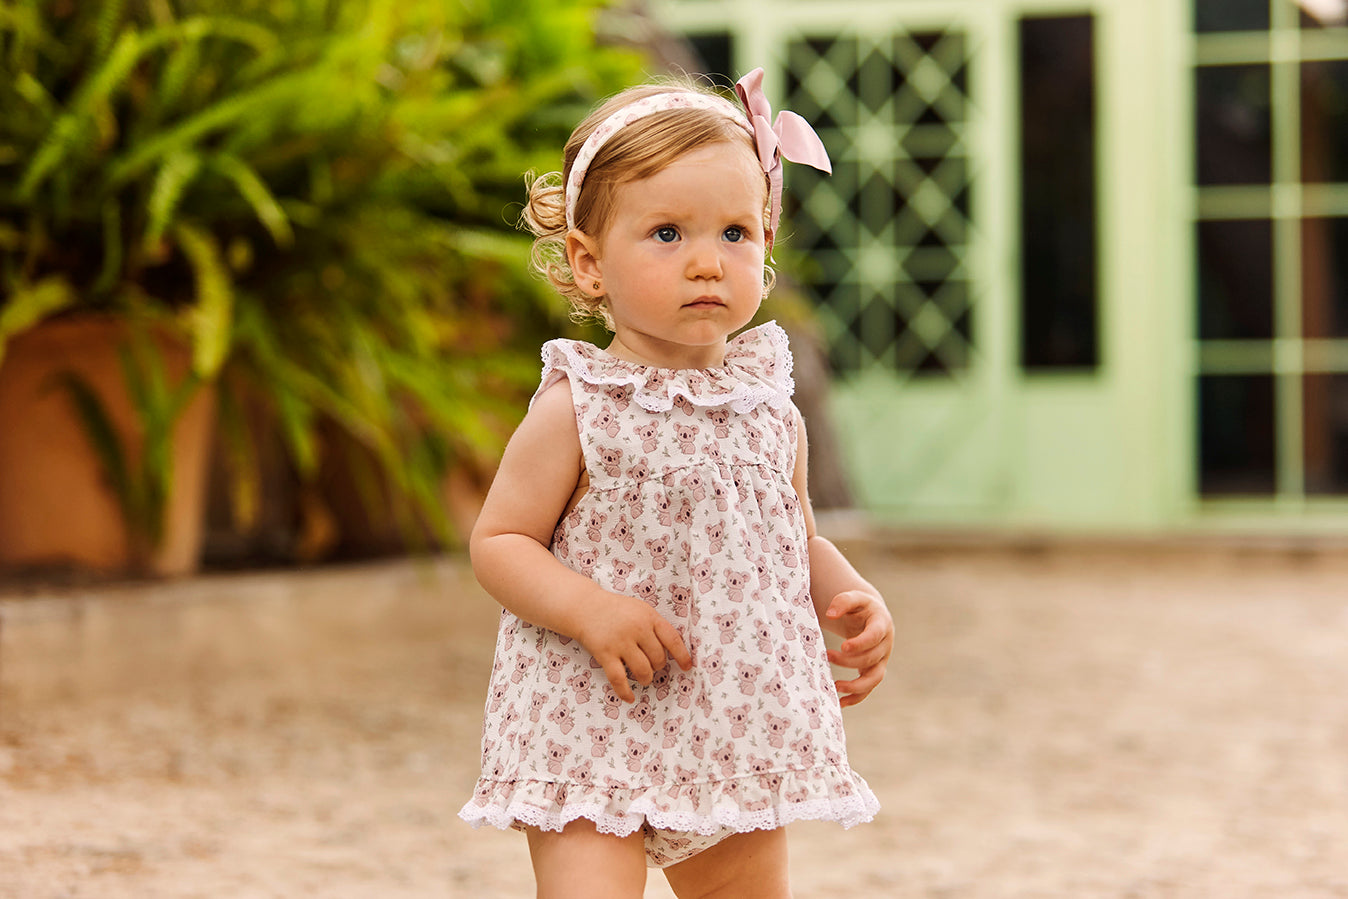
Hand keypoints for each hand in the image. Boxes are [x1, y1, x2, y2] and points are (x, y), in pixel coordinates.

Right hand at [576, 591, 692, 702]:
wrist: (586, 607)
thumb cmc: (617, 610)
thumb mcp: (640, 610)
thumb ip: (655, 626)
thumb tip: (673, 651)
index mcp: (649, 617)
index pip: (672, 639)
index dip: (682, 656)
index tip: (687, 667)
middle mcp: (637, 629)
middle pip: (657, 658)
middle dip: (658, 666)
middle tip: (653, 666)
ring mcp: (620, 642)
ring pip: (643, 671)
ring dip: (646, 678)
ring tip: (644, 677)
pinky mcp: (605, 653)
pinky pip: (618, 679)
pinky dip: (625, 691)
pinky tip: (629, 698)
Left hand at [822, 589, 893, 706]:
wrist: (870, 616)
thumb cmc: (859, 606)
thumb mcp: (853, 598)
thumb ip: (842, 601)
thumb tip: (829, 614)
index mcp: (882, 623)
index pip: (875, 636)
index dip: (861, 643)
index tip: (843, 647)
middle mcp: (885, 644)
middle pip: (870, 658)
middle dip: (848, 661)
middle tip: (827, 655)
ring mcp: (881, 660)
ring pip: (874, 678)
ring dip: (856, 685)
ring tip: (835, 686)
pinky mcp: (874, 670)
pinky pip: (869, 688)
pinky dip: (857, 697)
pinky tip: (841, 702)